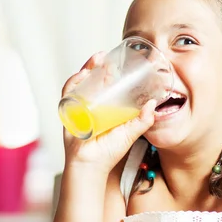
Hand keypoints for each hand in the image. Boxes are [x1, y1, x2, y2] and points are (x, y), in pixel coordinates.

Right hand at [61, 53, 155, 172]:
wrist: (92, 166)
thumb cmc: (109, 152)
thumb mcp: (130, 132)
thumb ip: (143, 120)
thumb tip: (153, 104)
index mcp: (103, 107)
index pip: (104, 84)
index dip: (108, 71)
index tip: (116, 62)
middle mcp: (89, 105)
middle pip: (90, 80)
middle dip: (96, 65)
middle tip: (105, 56)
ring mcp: (77, 107)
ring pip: (79, 82)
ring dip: (86, 69)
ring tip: (97, 60)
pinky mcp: (68, 112)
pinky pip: (68, 93)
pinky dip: (74, 82)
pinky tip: (83, 74)